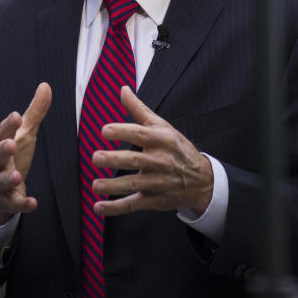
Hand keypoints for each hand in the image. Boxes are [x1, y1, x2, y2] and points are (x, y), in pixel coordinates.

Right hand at [0, 82, 51, 226]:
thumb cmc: (12, 156)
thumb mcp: (24, 134)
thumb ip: (34, 112)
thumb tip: (46, 85)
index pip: (1, 132)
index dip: (7, 126)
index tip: (15, 116)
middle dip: (2, 150)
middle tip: (10, 144)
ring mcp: (0, 183)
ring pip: (1, 181)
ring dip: (8, 178)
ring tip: (17, 175)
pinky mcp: (8, 201)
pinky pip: (14, 203)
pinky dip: (23, 203)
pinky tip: (33, 203)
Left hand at [91, 86, 212, 216]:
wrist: (202, 179)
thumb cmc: (176, 148)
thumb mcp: (162, 126)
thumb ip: (139, 109)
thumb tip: (123, 89)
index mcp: (161, 140)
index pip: (140, 134)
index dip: (122, 131)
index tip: (104, 130)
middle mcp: (161, 161)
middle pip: (135, 160)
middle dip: (115, 160)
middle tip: (95, 158)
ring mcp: (158, 182)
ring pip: (134, 185)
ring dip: (113, 186)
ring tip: (95, 184)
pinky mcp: (155, 200)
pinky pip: (134, 204)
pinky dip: (116, 208)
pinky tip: (99, 207)